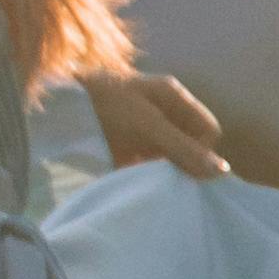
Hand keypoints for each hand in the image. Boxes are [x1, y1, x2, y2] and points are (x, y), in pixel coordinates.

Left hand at [80, 69, 226, 179]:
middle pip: (190, 144)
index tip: (183, 170)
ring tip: (146, 180)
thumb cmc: (105, 105)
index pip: (208, 130)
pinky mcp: (125, 146)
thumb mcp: (147, 126)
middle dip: (183, 164)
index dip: (202, 152)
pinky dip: (144, 176)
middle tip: (166, 179)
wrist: (56, 106)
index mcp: (173, 96)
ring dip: (162, 172)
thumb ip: (183, 148)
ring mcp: (144, 128)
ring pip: (169, 157)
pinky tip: (133, 182)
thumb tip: (222, 171)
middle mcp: (162, 111)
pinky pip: (147, 166)